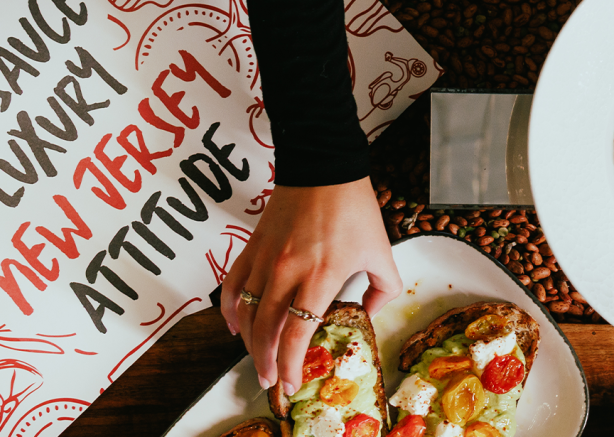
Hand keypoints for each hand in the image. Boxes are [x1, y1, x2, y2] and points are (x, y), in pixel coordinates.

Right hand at [218, 177, 402, 395]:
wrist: (323, 165)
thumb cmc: (353, 207)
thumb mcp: (380, 251)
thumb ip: (383, 289)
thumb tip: (369, 314)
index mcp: (322, 275)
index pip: (298, 331)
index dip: (291, 363)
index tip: (291, 383)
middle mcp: (288, 270)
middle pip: (267, 329)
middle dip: (267, 362)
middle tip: (271, 382)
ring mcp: (266, 259)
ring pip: (247, 312)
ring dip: (249, 343)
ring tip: (257, 362)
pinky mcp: (253, 247)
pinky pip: (233, 285)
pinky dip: (230, 310)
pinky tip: (234, 327)